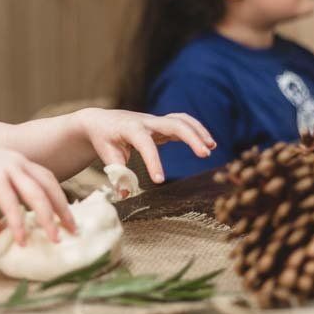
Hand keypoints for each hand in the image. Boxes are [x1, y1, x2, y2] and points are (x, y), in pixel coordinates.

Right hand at [0, 139, 75, 245]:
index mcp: (20, 163)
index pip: (48, 181)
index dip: (60, 200)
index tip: (69, 220)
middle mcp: (18, 163)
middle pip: (50, 187)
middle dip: (63, 210)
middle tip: (73, 231)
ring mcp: (7, 169)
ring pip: (36, 195)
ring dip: (48, 218)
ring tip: (54, 239)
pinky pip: (11, 203)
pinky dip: (18, 223)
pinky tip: (21, 239)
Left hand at [74, 109, 215, 183]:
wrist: (101, 122)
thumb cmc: (104, 140)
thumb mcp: (107, 156)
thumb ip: (118, 174)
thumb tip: (126, 194)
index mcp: (130, 128)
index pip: (145, 144)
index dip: (153, 162)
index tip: (159, 181)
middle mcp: (146, 121)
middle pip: (173, 123)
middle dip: (191, 137)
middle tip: (205, 155)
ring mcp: (155, 121)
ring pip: (181, 120)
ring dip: (198, 131)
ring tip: (211, 148)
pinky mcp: (162, 123)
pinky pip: (183, 122)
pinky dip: (197, 129)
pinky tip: (208, 143)